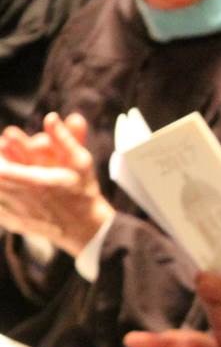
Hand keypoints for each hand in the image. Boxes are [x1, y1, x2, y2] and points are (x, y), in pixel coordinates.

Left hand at [0, 114, 112, 254]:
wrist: (86, 229)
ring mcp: (15, 213)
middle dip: (0, 161)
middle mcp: (22, 199)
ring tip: (6, 168)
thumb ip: (65, 139)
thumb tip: (51, 117)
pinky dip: (0, 197)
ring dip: (1, 181)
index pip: (2, 169)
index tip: (2, 144)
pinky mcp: (13, 223)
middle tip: (3, 150)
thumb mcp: (81, 163)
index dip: (0, 157)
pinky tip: (5, 188)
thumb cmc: (84, 193)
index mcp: (36, 182)